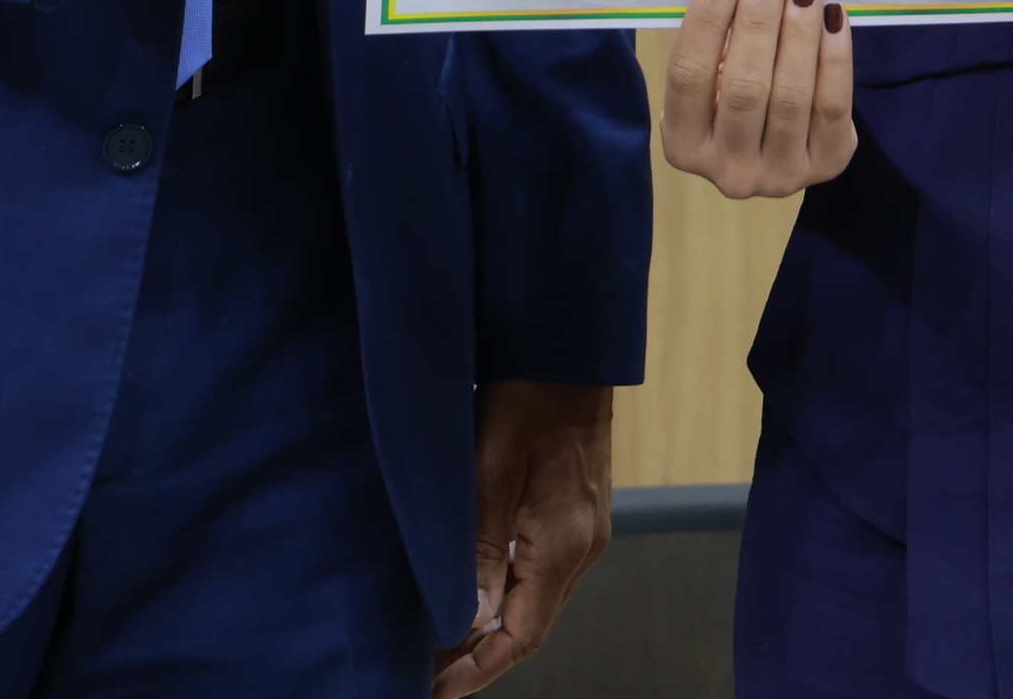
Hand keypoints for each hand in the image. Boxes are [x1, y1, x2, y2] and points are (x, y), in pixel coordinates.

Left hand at [432, 380, 612, 696]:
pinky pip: (543, 574)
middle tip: (426, 674)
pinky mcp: (578, 515)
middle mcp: (583, 548)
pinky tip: (475, 595)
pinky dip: (508, 596)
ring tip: (440, 643)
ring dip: (493, 629)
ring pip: (538, 602)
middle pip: (532, 627)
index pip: (523, 636)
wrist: (570, 348)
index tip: (435, 690)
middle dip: (480, 658)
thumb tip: (470, 621)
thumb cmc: (525, 398)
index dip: (479, 670)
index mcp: (564, 545)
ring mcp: (585, 531)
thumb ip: (481, 549)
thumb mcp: (489, 472)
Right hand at [659, 0, 856, 197]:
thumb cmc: (734, 92)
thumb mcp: (711, 76)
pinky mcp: (827, 164)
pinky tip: (833, 16)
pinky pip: (833, 105)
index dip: (707, 21)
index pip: (689, 77)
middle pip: (743, 87)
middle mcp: (729, 172)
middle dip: (758, 21)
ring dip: (799, 31)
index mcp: (683, 145)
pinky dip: (835, 57)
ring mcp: (780, 175)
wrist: (782, 144)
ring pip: (792, 95)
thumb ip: (718, 39)